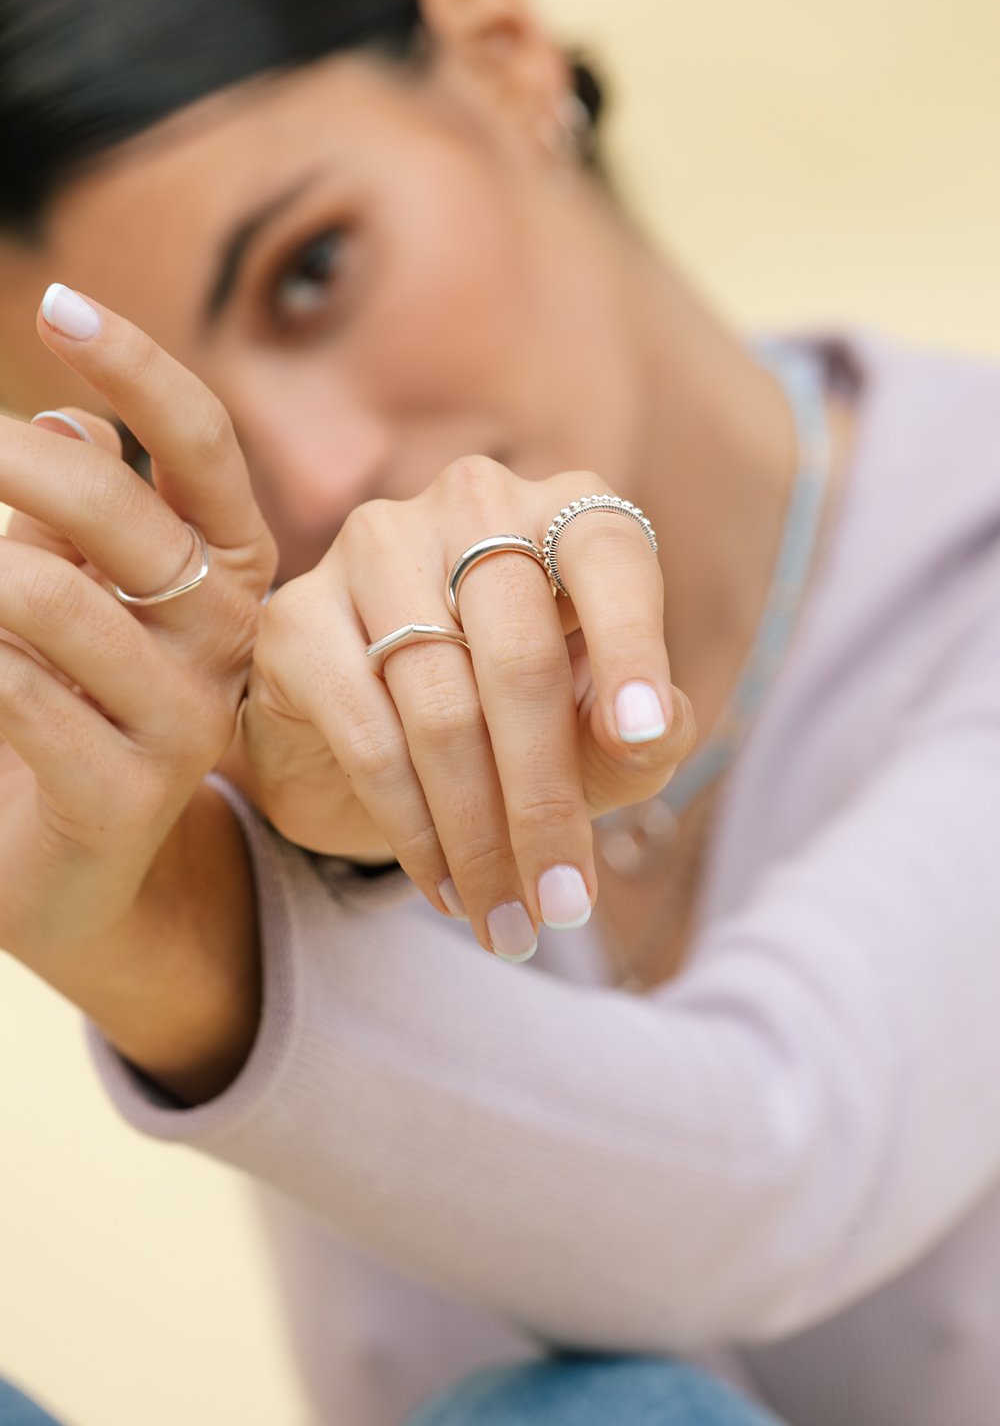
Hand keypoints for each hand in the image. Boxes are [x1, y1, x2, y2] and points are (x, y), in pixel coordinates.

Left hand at [0, 287, 276, 1015]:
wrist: (69, 865)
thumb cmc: (66, 703)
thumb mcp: (73, 589)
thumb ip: (76, 510)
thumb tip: (64, 417)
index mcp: (227, 569)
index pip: (202, 448)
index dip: (139, 372)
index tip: (59, 306)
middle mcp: (226, 635)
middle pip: (118, 511)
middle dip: (11, 466)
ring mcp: (187, 718)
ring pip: (46, 596)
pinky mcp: (129, 791)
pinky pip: (14, 689)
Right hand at [226, 456, 695, 960]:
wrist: (377, 743)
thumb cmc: (520, 729)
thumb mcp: (600, 742)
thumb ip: (645, 733)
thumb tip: (645, 732)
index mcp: (565, 514)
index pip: (610, 559)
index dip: (629, 646)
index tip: (640, 738)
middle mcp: (470, 505)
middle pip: (518, 657)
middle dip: (544, 800)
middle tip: (563, 903)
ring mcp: (373, 550)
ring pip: (441, 707)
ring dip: (479, 836)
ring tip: (508, 920)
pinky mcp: (297, 615)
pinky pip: (367, 734)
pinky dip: (413, 827)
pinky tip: (445, 887)